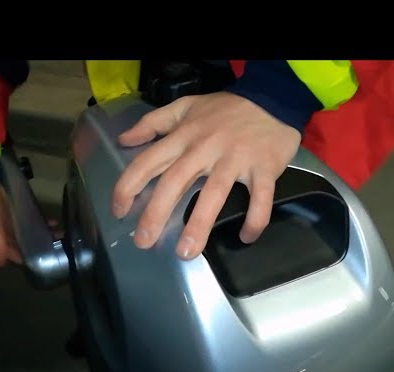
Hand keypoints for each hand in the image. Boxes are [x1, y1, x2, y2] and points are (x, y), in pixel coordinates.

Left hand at [112, 92, 301, 259]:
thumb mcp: (185, 107)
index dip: (129, 186)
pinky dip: (254, 220)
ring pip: (214, 194)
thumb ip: (152, 122)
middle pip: (175, 181)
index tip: (119, 211)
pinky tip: (246, 238)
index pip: (148, 161)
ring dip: (199, 225)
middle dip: (156, 213)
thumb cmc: (226, 109)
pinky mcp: (264, 168)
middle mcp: (205, 148)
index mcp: (184, 136)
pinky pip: (260, 198)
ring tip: (185, 252)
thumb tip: (124, 140)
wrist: (274, 97)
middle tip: (143, 241)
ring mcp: (235, 158)